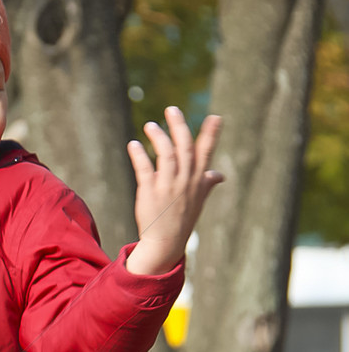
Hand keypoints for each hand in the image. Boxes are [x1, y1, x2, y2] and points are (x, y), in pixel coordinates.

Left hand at [126, 108, 222, 275]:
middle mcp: (185, 181)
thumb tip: (220, 175)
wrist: (166, 242)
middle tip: (171, 109)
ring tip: (150, 125)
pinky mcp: (150, 193)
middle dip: (179, 127)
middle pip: (184, 148)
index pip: (206, 153)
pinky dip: (138, 155)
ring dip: (158, 138)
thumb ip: (207, 183)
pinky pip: (144, 170)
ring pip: (166, 155)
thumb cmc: (182, 219)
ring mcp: (168, 187)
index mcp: (197, 180)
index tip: (215, 117)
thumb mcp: (199, 200)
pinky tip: (132, 145)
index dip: (210, 134)